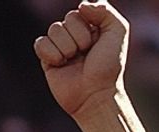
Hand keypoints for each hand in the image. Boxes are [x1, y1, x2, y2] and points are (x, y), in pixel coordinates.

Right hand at [34, 1, 127, 120]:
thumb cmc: (109, 67)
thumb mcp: (117, 34)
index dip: (89, 23)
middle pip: (68, 19)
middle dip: (81, 37)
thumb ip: (106, 11)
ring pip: (54, 30)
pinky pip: (40, 43)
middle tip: (88, 54)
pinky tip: (61, 65)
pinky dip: (52, 54)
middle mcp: (76, 34)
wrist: (95, 95)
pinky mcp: (47, 57)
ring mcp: (61, 45)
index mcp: (92, 27)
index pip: (82, 9)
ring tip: (76, 62)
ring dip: (68, 47)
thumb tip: (82, 5)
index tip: (98, 40)